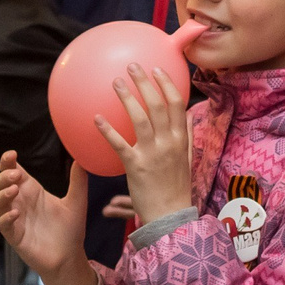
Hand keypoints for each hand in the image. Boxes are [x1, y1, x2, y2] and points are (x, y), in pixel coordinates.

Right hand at [0, 149, 96, 284]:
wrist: (70, 257)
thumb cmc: (70, 230)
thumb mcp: (77, 202)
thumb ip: (78, 181)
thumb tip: (81, 158)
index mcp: (32, 191)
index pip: (13, 171)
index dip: (8, 162)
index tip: (12, 154)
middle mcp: (20, 202)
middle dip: (3, 176)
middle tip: (16, 175)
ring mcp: (15, 219)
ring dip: (2, 194)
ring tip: (14, 190)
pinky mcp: (15, 236)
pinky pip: (3, 224)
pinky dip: (6, 217)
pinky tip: (15, 214)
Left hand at [96, 64, 192, 223]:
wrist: (170, 218)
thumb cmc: (177, 189)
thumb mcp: (187, 160)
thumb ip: (187, 136)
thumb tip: (188, 115)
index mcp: (181, 139)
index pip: (177, 103)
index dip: (167, 83)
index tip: (157, 69)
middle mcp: (168, 143)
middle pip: (157, 104)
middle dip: (145, 82)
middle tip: (132, 66)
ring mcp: (152, 154)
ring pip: (139, 118)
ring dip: (127, 97)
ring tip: (115, 83)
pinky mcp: (135, 167)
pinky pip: (119, 144)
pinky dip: (107, 129)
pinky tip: (96, 118)